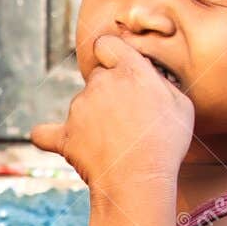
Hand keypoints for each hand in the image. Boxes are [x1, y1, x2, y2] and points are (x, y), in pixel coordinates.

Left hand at [29, 34, 193, 200]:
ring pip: (81, 105)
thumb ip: (160, 83)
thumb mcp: (180, 104)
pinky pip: (45, 133)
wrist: (139, 181)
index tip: (119, 66)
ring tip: (115, 142)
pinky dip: (49, 137)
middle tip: (128, 117)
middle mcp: (99, 83)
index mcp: (129, 70)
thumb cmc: (166, 143)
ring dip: (92, 117)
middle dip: (109, 91)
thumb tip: (148, 77)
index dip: (112, 54)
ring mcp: (78, 109)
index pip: (107, 44)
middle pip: (97, 78)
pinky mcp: (64, 136)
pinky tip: (55, 140)